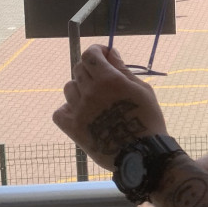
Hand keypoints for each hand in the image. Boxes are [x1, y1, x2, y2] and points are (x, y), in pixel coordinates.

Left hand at [52, 45, 167, 168]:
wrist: (141, 155)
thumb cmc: (148, 120)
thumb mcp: (142, 90)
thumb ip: (123, 69)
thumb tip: (111, 53)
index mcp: (108, 79)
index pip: (90, 54)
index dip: (97, 51)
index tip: (104, 55)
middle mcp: (90, 92)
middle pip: (79, 69)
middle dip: (90, 68)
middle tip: (102, 78)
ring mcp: (78, 110)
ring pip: (68, 88)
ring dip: (79, 88)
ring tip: (93, 98)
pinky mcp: (72, 128)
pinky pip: (59, 112)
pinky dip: (67, 109)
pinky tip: (80, 112)